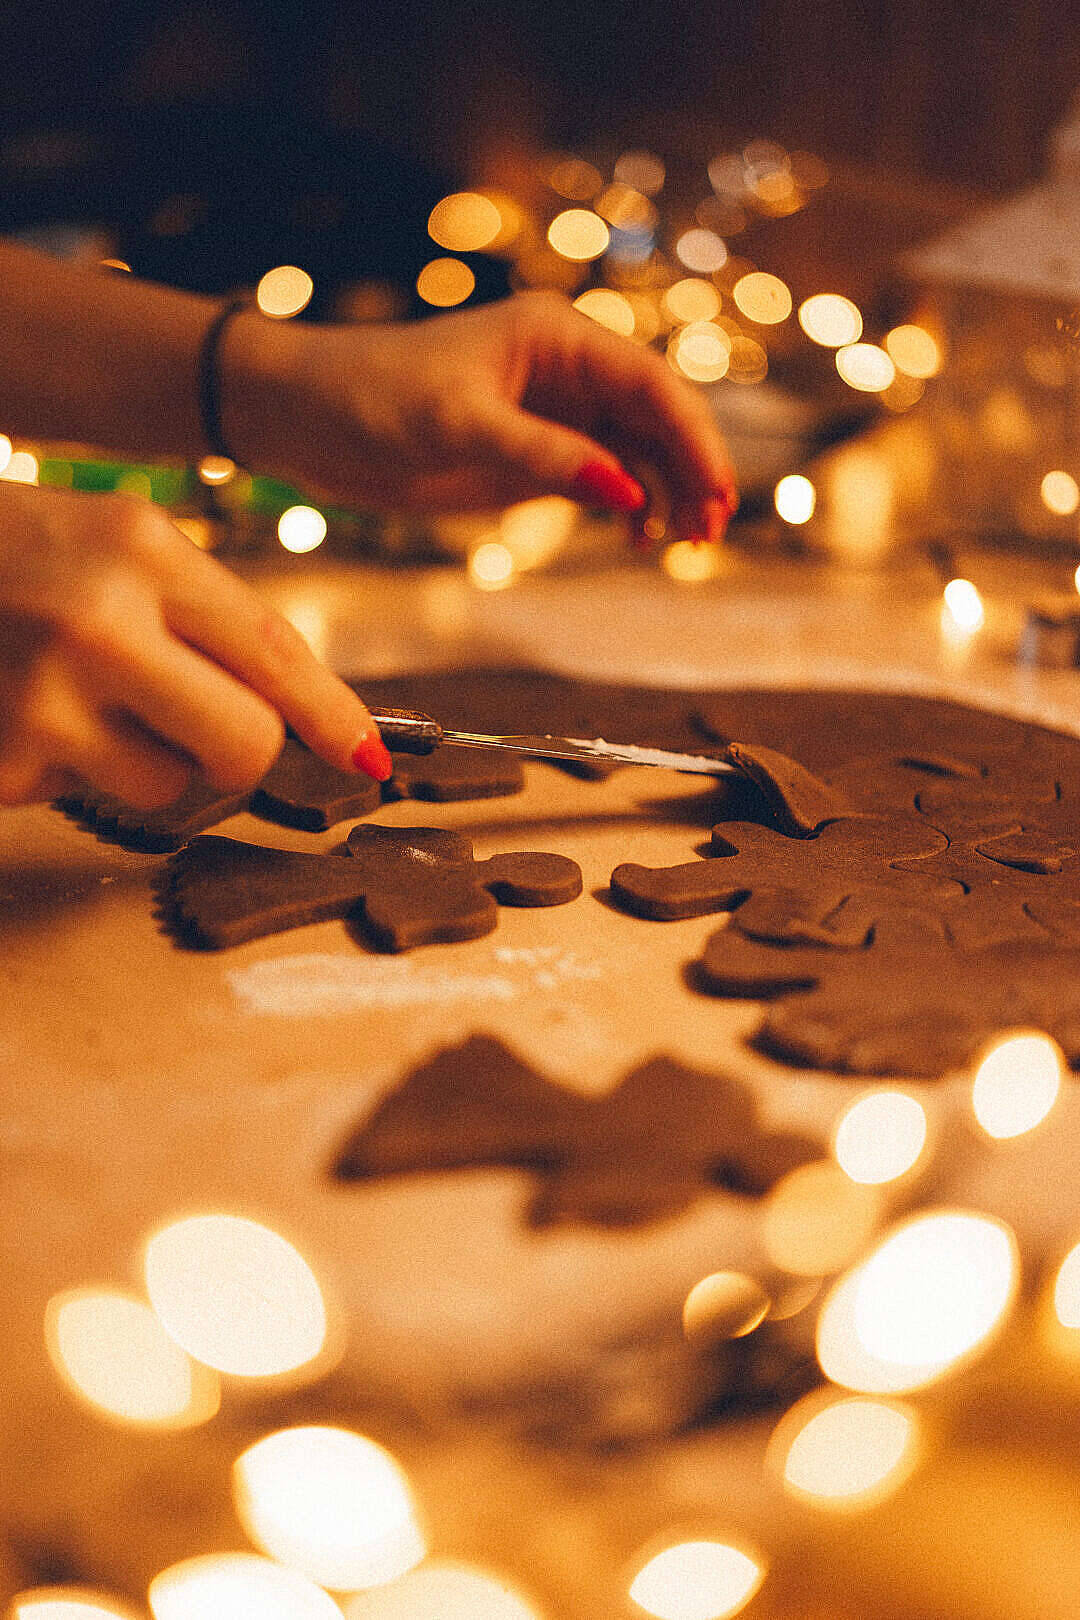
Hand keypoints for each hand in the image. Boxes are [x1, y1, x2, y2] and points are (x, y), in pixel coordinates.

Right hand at [0, 483, 391, 808]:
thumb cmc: (24, 556)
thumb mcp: (120, 545)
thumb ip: (208, 618)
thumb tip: (302, 717)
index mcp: (141, 550)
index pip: (273, 651)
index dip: (332, 716)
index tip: (370, 759)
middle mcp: (95, 622)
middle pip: (244, 745)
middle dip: (236, 749)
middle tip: (194, 721)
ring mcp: (40, 699)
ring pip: (169, 789)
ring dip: (142, 759)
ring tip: (77, 696)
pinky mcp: (2, 762)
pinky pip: (86, 800)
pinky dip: (68, 769)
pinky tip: (25, 711)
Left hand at [225, 290, 736, 541]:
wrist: (307, 418)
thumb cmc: (374, 397)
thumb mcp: (459, 427)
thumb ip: (545, 458)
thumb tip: (628, 493)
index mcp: (556, 337)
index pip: (650, 383)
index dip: (694, 437)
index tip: (718, 491)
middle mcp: (567, 371)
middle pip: (659, 417)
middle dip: (692, 470)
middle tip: (709, 532)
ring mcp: (554, 415)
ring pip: (639, 451)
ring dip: (668, 494)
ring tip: (683, 545)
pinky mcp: (533, 456)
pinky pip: (604, 478)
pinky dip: (629, 507)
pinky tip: (637, 538)